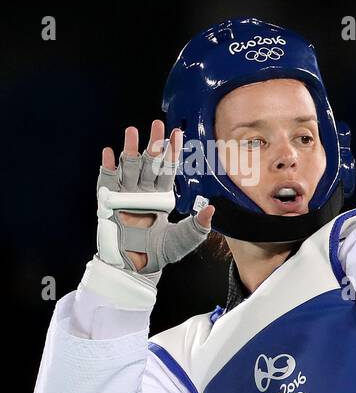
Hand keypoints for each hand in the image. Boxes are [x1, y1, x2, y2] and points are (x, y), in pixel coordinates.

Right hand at [95, 120, 213, 280]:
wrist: (137, 267)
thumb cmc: (161, 253)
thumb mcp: (185, 239)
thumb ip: (199, 225)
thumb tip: (212, 209)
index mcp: (161, 196)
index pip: (168, 169)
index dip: (172, 153)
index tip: (177, 134)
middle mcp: (143, 192)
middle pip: (148, 162)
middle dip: (153, 144)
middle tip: (157, 124)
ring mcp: (126, 196)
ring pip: (128, 167)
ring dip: (129, 149)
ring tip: (132, 131)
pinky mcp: (109, 203)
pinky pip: (107, 182)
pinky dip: (107, 168)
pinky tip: (109, 153)